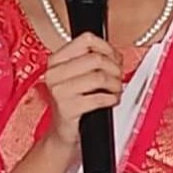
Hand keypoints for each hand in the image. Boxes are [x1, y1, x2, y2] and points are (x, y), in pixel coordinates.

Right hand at [40, 32, 122, 150]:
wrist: (63, 133)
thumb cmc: (74, 103)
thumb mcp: (77, 76)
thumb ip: (92, 60)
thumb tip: (116, 55)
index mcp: (55, 60)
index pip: (86, 40)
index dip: (107, 47)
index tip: (115, 58)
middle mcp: (54, 73)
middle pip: (96, 58)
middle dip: (114, 69)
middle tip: (118, 78)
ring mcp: (59, 91)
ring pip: (99, 77)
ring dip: (115, 85)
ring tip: (115, 91)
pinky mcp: (67, 108)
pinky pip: (99, 98)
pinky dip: (112, 99)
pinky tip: (111, 101)